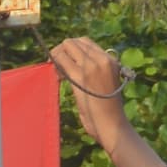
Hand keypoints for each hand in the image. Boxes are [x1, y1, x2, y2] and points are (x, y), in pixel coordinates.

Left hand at [51, 37, 160, 166]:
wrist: (111, 124)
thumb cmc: (108, 109)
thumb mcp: (107, 83)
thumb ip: (95, 70)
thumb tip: (75, 63)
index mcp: (111, 60)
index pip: (86, 42)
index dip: (72, 49)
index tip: (66, 60)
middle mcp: (102, 59)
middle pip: (74, 42)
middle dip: (62, 50)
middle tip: (58, 66)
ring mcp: (91, 66)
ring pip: (66, 47)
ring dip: (56, 56)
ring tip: (57, 72)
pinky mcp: (80, 75)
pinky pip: (61, 60)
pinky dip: (55, 64)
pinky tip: (56, 76)